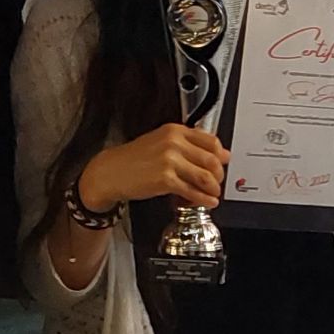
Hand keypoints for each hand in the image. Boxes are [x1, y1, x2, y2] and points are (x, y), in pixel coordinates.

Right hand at [82, 124, 229, 211]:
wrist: (109, 172)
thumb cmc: (133, 159)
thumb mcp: (161, 142)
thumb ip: (189, 145)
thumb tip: (220, 154)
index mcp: (175, 131)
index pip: (211, 141)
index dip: (221, 155)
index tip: (224, 163)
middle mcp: (174, 143)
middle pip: (212, 160)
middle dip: (219, 175)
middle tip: (218, 182)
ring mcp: (169, 161)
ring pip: (205, 176)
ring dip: (214, 188)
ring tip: (213, 194)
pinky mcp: (165, 179)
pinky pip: (192, 191)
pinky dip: (203, 199)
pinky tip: (207, 202)